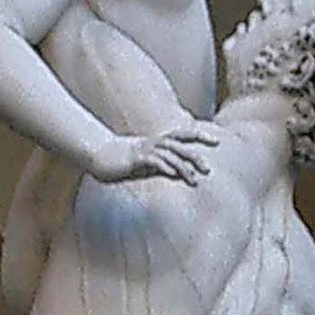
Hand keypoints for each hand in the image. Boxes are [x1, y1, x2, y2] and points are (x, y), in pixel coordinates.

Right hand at [90, 123, 217, 187]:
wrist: (98, 154)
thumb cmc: (122, 160)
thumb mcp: (145, 164)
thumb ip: (161, 166)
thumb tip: (176, 173)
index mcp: (157, 142)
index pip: (183, 136)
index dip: (199, 136)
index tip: (217, 141)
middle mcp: (153, 143)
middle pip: (180, 145)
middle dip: (195, 155)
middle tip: (209, 168)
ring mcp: (144, 149)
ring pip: (168, 154)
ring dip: (183, 165)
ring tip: (195, 178)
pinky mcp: (135, 158)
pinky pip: (152, 161)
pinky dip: (164, 166)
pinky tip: (174, 174)